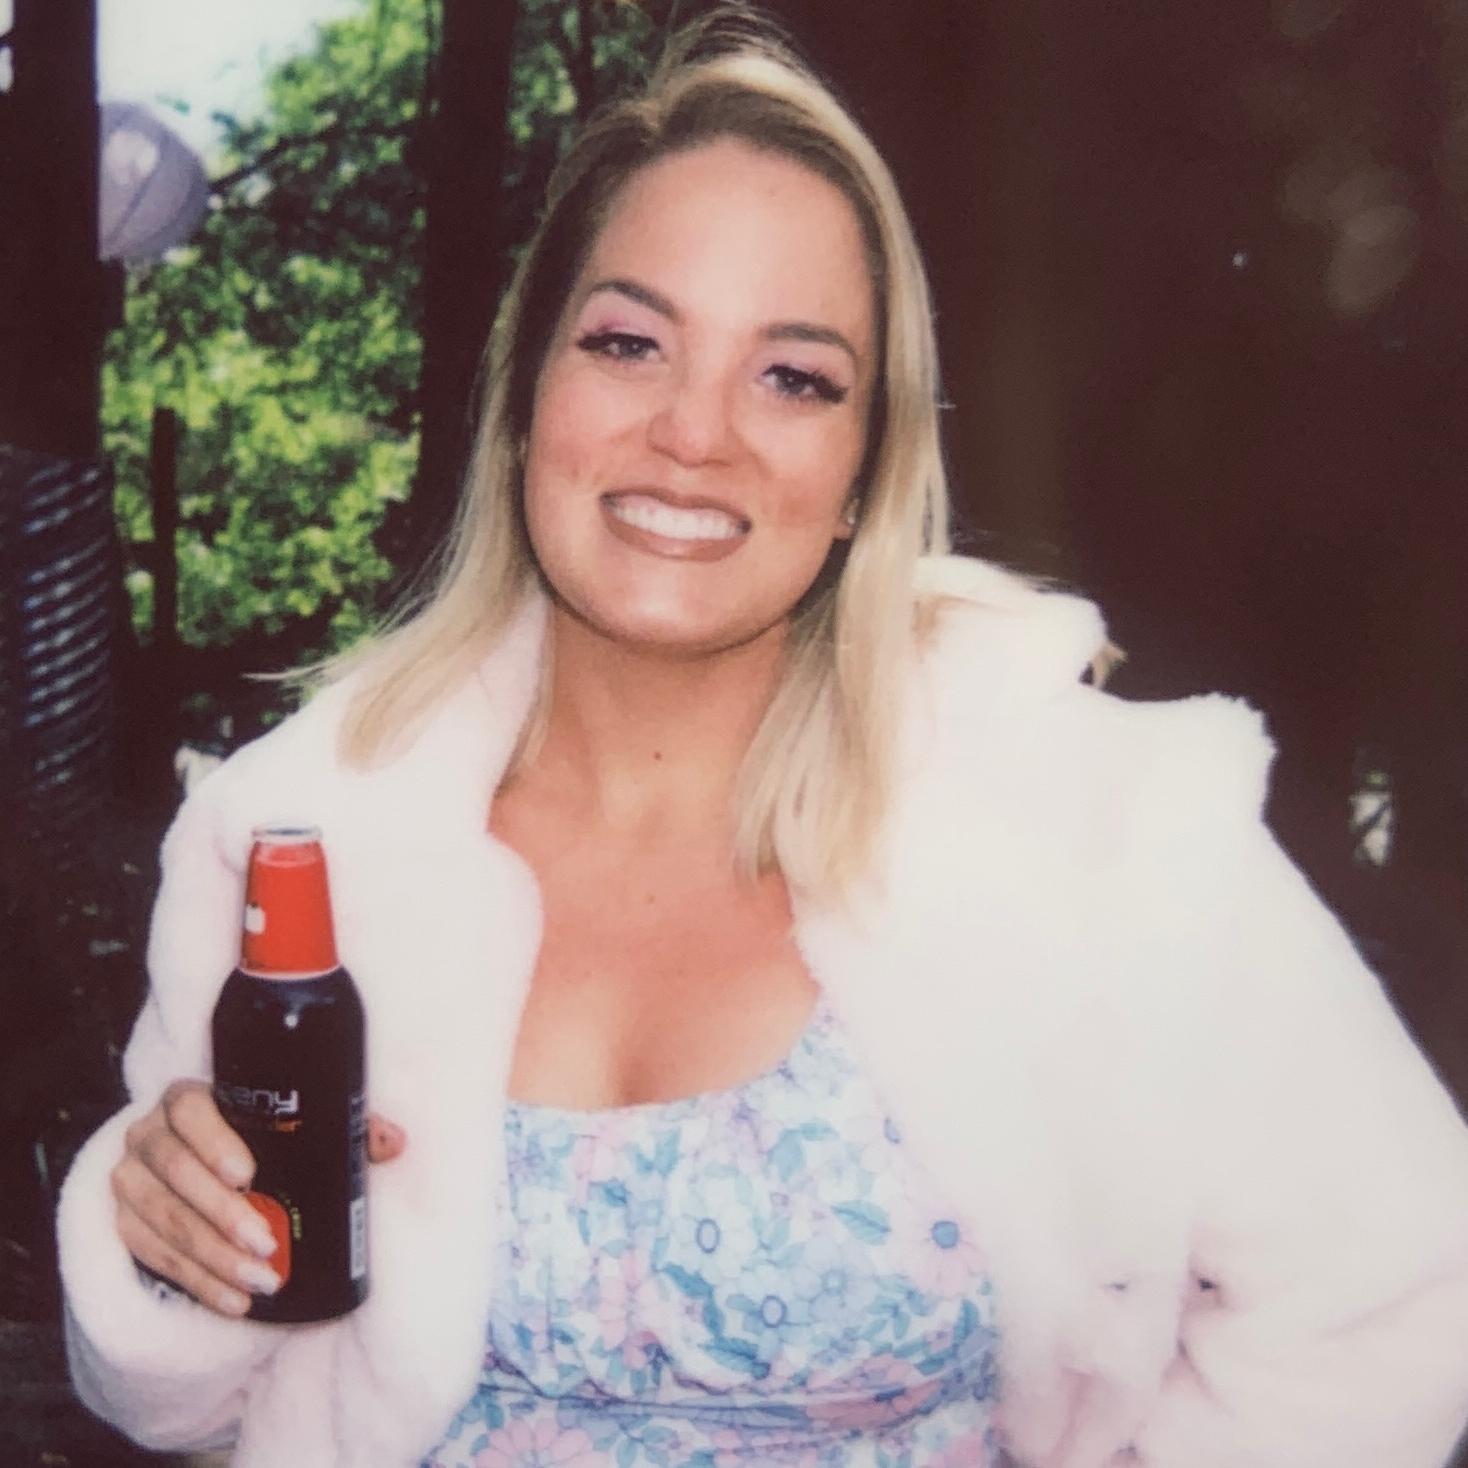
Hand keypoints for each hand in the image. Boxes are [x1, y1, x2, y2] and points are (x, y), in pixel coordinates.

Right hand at [110, 1079, 405, 1316]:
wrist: (203, 1167)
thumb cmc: (261, 1140)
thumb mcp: (297, 1128)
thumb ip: (346, 1130)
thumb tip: (395, 1142)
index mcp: (188, 1099)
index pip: (188, 1108)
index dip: (213, 1140)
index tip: (248, 1172)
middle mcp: (148, 1133)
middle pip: (174, 1171)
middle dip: (222, 1213)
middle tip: (267, 1243)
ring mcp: (130, 1179)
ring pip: (162, 1218)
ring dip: (212, 1257)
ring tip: (261, 1281)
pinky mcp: (124, 1221)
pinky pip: (151, 1255)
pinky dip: (196, 1281)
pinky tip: (233, 1300)